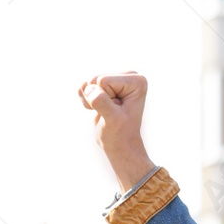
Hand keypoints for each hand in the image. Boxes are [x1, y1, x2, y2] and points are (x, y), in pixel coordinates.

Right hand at [76, 72, 154, 189]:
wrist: (120, 146)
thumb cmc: (120, 135)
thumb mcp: (113, 120)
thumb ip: (102, 102)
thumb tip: (88, 88)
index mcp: (137, 81)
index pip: (104, 81)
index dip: (106, 99)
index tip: (117, 112)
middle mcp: (129, 76)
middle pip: (96, 79)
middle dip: (97, 99)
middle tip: (110, 114)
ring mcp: (117, 80)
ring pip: (89, 84)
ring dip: (91, 101)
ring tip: (105, 113)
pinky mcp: (106, 85)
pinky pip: (85, 87)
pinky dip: (87, 100)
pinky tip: (98, 110)